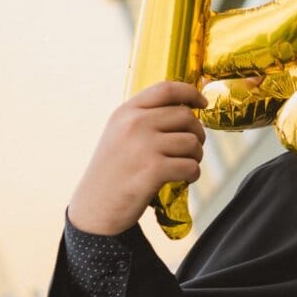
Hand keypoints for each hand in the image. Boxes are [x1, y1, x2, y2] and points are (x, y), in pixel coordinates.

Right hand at [68, 81, 207, 235]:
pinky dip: (193, 174)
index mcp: (126, 112)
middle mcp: (134, 124)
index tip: (202, 102)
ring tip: (184, 165)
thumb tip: (186, 108)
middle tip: (191, 149)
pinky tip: (183, 179)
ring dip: (196, 156)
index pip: (166, 89)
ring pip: (192, 142)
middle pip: (186, 116)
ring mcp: (143, 146)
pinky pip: (191, 166)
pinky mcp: (153, 170)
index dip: (190, 92)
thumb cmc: (113, 172)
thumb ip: (146, 118)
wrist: (95, 208)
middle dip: (197, 133)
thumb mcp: (120, 134)